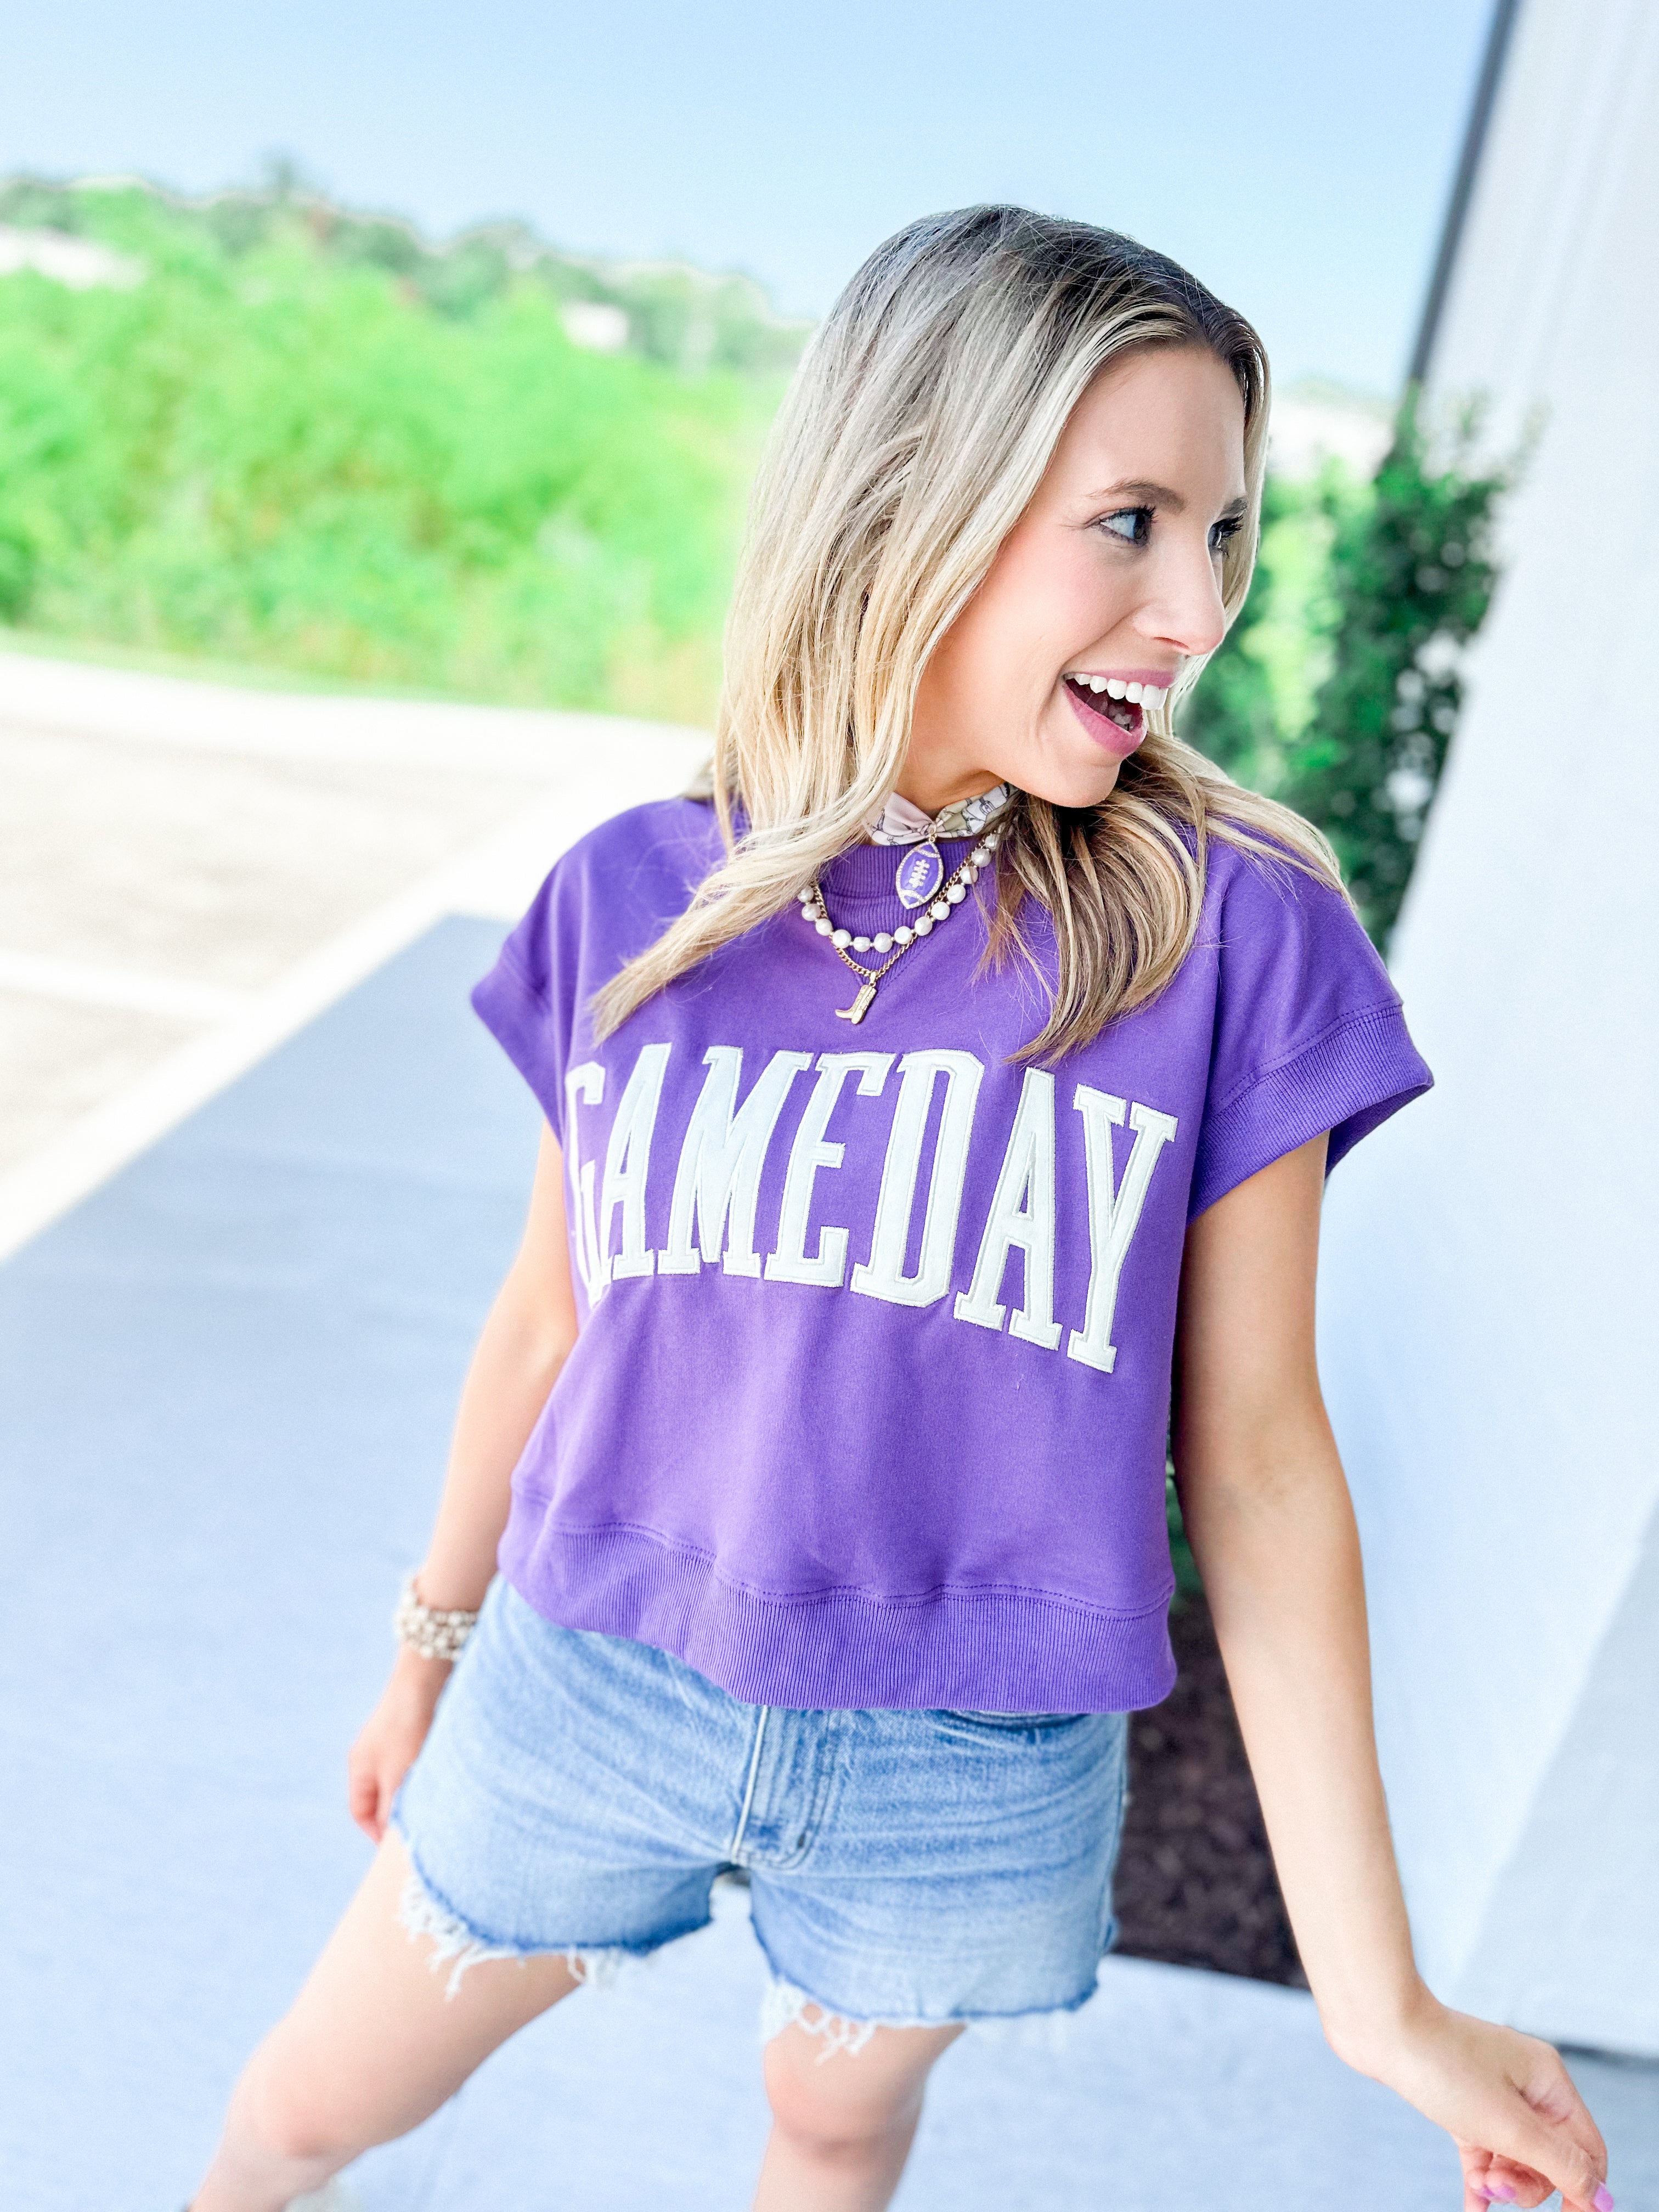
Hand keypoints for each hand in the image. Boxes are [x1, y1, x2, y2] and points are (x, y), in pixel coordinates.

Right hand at [346, 1647, 451, 1841]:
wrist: (426, 1679)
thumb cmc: (407, 1728)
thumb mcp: (397, 1776)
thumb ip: (393, 1809)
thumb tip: (392, 1840)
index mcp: (360, 1768)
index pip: (361, 1813)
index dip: (376, 1833)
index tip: (395, 1848)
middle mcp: (373, 1757)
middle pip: (382, 1798)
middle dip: (398, 1815)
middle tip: (420, 1832)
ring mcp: (393, 1744)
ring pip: (403, 1783)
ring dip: (416, 1797)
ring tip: (435, 1810)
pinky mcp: (415, 1733)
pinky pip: (418, 1766)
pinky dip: (427, 1778)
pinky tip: (444, 1783)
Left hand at [1352, 1996, 1609, 2210]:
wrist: (1379, 2025)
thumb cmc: (1443, 2066)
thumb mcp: (1509, 2124)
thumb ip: (1559, 2163)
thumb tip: (1601, 2197)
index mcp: (1549, 2081)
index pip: (1586, 2149)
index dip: (1581, 2188)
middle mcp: (1526, 2084)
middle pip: (1550, 2157)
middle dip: (1529, 2183)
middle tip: (1497, 2189)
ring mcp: (1491, 2092)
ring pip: (1515, 2156)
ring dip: (1503, 2181)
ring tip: (1481, 2188)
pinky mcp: (1460, 2101)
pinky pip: (1482, 2149)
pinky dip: (1480, 2179)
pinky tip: (1475, 2207)